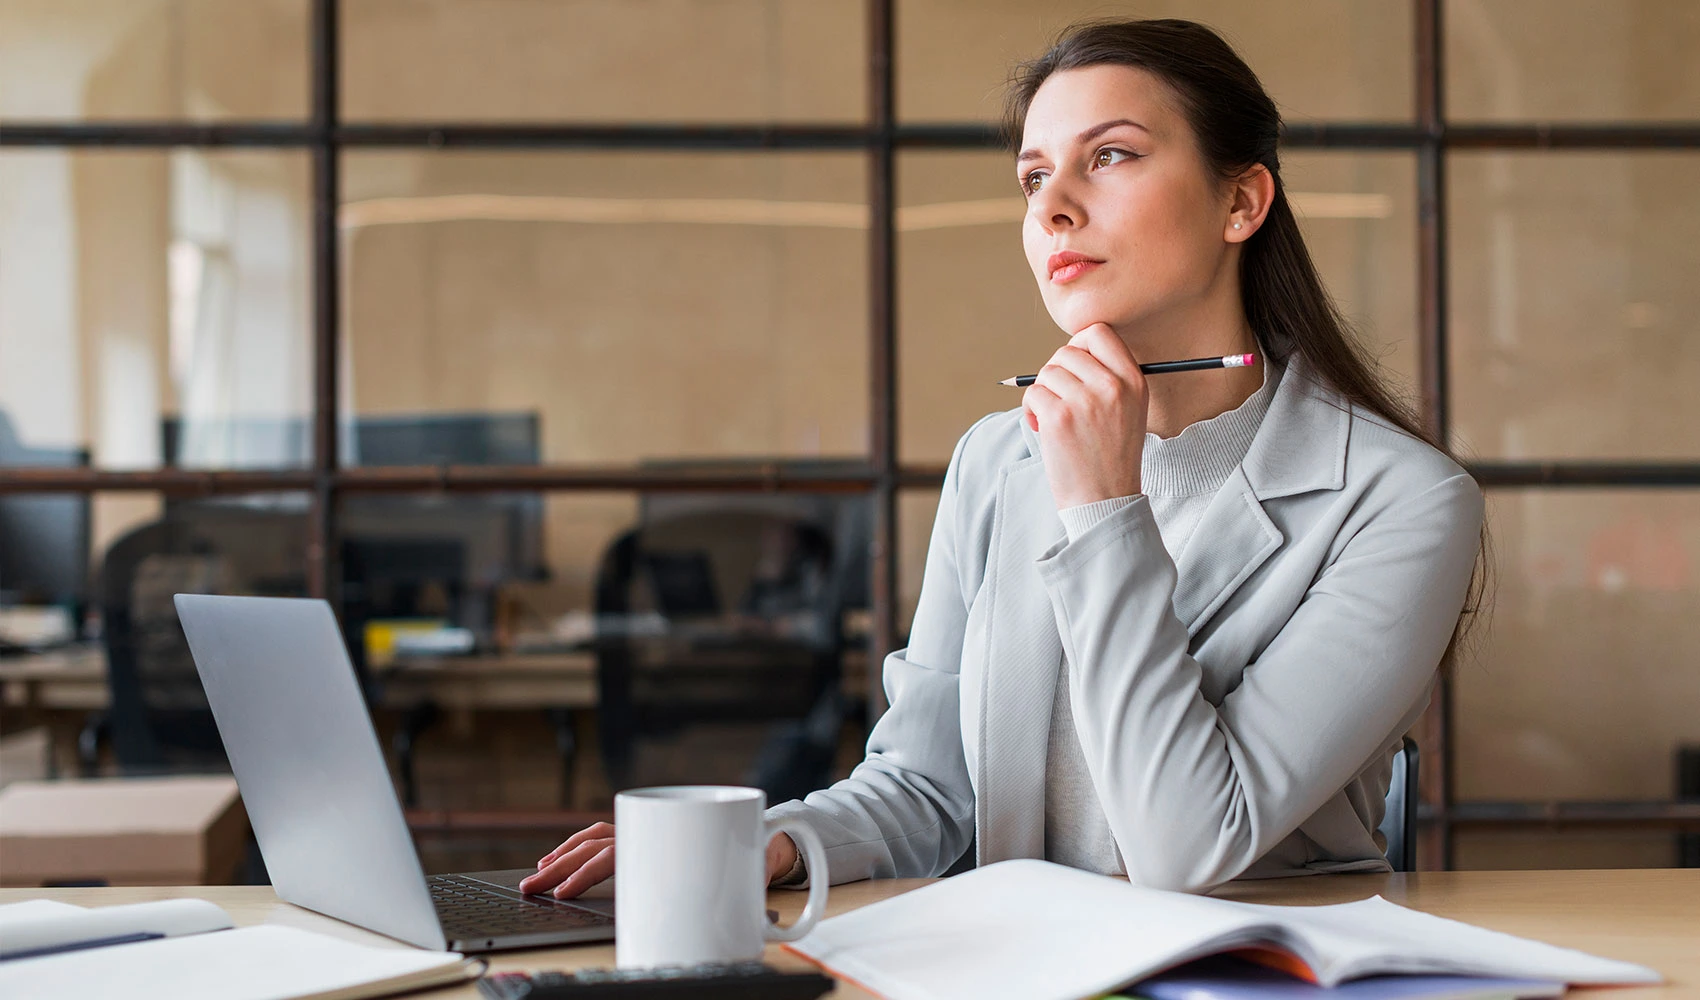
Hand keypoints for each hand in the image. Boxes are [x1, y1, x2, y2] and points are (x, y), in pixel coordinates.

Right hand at [517, 823, 800, 898]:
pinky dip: (581, 845)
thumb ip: (729, 898)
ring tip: (539, 873)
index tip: (563, 892)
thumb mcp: (744, 880)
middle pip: (595, 846)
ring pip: (596, 836)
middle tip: (531, 889)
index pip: (615, 855)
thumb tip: (723, 926)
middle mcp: (654, 828)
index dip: (586, 874)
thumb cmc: (754, 860)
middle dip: (560, 868)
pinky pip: (606, 834)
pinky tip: (563, 857)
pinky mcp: (646, 835)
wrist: (772, 837)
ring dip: (564, 853)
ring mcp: (648, 828)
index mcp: (668, 837)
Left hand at [1021, 322, 1148, 508]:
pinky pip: (1032, 393)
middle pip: (1066, 351)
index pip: (1098, 332)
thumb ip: (1110, 377)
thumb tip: (1072, 351)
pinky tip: (1042, 427)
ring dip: (1042, 393)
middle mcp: (1112, 387)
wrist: (1105, 499)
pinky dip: (1030, 409)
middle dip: (1056, 374)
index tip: (1073, 367)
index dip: (1078, 345)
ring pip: (1047, 372)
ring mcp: (1085, 401)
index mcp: (1133, 381)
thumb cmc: (1111, 456)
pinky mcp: (1059, 418)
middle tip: (1060, 399)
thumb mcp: (1129, 410)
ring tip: (1053, 418)